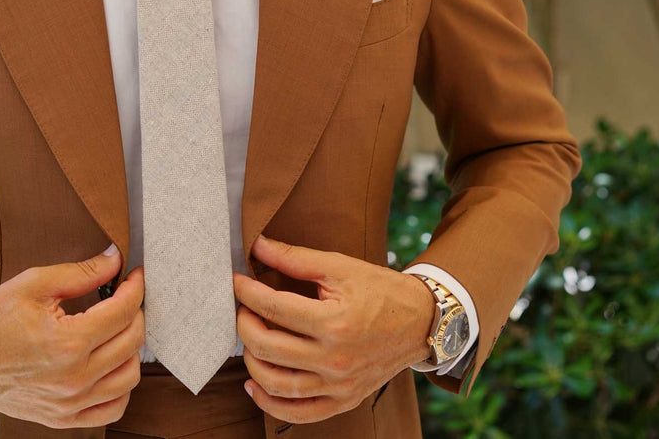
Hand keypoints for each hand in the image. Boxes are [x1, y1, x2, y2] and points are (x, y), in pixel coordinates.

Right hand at [0, 244, 144, 428]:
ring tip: (117, 327)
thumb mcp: (34, 284)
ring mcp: (69, 404)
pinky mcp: (62, 418)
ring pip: (129, 377)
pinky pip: (112, 408)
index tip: (135, 274)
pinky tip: (111, 363)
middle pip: (132, 342)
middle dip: (135, 312)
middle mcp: (73, 378)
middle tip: (124, 296)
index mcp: (67, 342)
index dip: (135, 287)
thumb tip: (115, 260)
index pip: (123, 311)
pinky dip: (121, 386)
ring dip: (131, 348)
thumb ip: (81, 273)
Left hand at [232, 234, 434, 423]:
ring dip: (251, 360)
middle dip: (244, 323)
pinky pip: (298, 412)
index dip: (246, 292)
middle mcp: (335, 358)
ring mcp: (339, 385)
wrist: (421, 323)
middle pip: (267, 347)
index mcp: (334, 322)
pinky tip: (254, 385)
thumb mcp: (340, 267)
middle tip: (243, 308)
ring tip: (250, 339)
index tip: (237, 280)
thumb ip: (295, 258)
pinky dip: (270, 403)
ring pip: (276, 383)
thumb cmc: (380, 291)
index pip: (273, 308)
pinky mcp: (344, 400)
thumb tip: (257, 247)